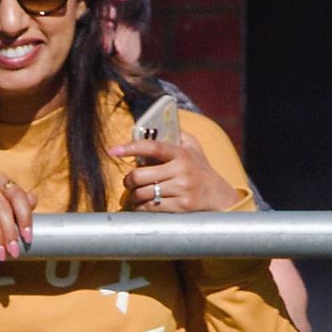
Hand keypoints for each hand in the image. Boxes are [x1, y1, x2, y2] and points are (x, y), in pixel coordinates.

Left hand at [109, 135, 238, 212]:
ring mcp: (181, 189)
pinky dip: (141, 207)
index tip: (114, 150)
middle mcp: (181, 170)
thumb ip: (177, 135)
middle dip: (128, 180)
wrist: (218, 195)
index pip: (152, 147)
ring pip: (142, 193)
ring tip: (136, 194)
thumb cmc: (200, 169)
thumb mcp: (193, 147)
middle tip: (129, 182)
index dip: (131, 147)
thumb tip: (158, 123)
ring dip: (134, 196)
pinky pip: (150, 208)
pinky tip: (142, 204)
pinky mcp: (180, 206)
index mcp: (181, 153)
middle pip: (139, 176)